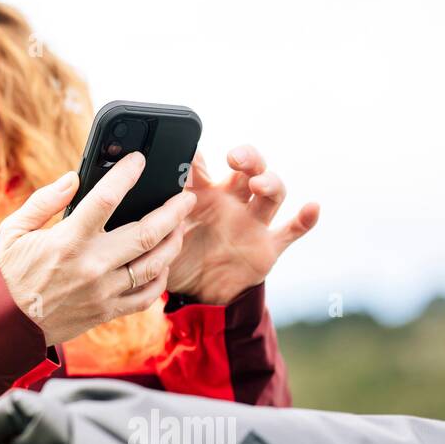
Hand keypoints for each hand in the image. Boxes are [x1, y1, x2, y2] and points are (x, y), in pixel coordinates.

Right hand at [0, 151, 196, 345]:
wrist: (3, 324)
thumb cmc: (8, 272)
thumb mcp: (13, 230)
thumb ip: (44, 201)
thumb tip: (73, 178)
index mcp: (67, 241)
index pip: (106, 199)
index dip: (126, 174)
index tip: (139, 160)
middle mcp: (91, 266)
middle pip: (146, 233)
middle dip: (173, 211)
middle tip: (186, 196)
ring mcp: (103, 292)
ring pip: (154, 265)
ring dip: (173, 243)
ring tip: (180, 228)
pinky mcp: (107, 312)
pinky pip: (146, 297)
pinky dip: (160, 280)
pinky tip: (161, 265)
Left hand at [166, 145, 319, 305]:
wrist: (195, 294)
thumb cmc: (175, 255)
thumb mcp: (159, 234)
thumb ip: (153, 212)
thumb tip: (133, 190)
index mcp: (200, 194)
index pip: (202, 165)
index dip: (199, 154)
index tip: (189, 149)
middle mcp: (230, 201)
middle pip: (248, 168)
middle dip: (247, 157)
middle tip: (235, 157)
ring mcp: (251, 222)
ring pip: (270, 193)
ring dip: (269, 182)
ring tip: (259, 184)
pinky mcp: (267, 246)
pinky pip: (291, 231)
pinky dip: (304, 219)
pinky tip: (312, 207)